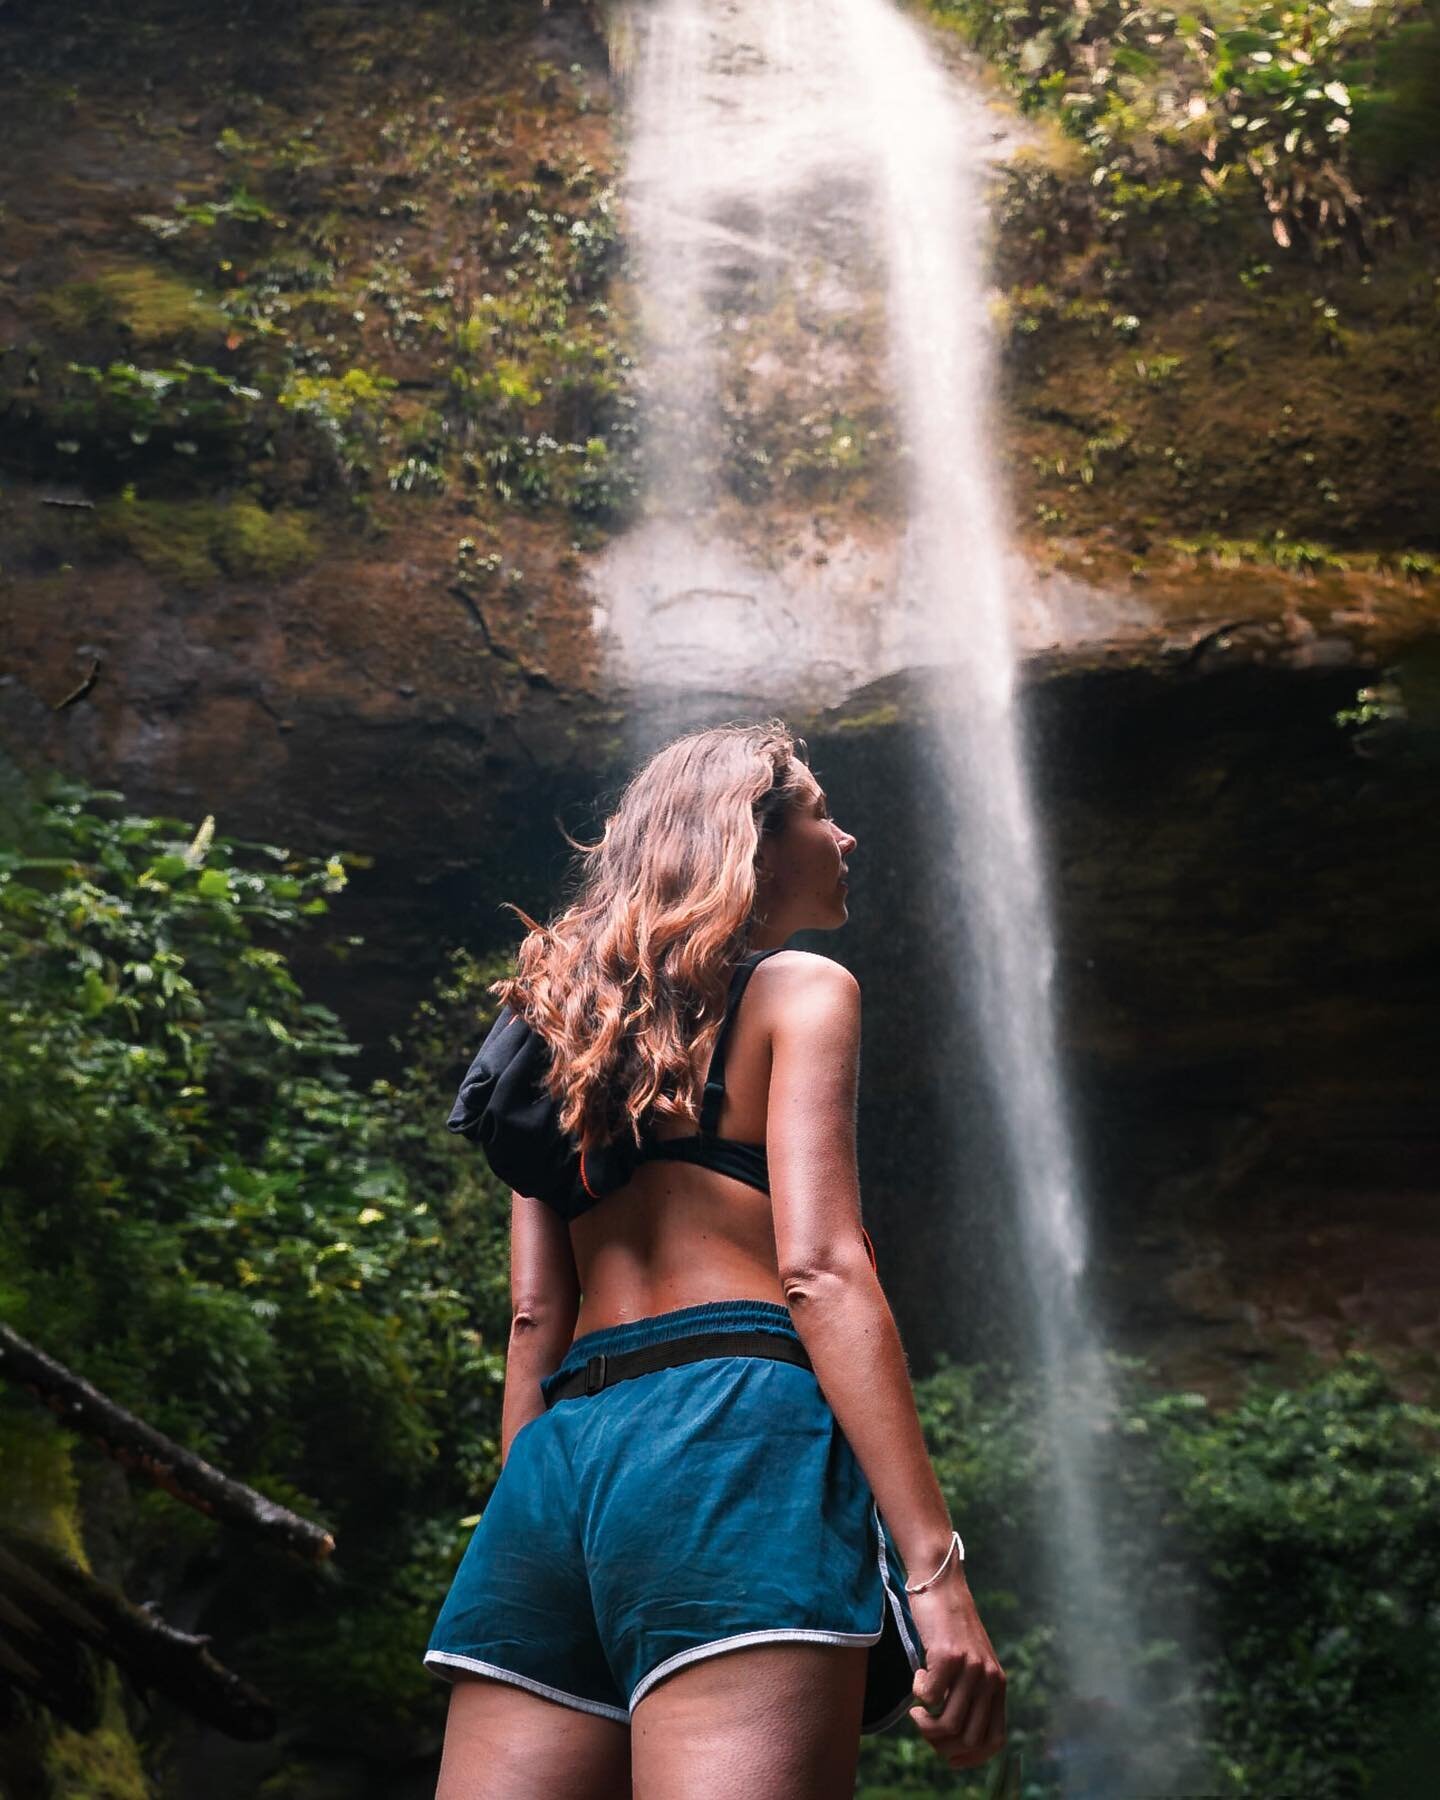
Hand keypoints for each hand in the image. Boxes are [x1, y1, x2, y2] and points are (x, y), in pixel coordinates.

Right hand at [905, 1573, 1006, 1770]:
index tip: (949, 1759)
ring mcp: (971, 1668)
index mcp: (998, 1684)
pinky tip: (918, 1672)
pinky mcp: (949, 1656)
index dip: (971, 1758)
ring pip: (947, 1725)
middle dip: (940, 1743)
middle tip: (923, 1724)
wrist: (940, 1582)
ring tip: (917, 1708)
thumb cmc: (948, 1626)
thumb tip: (952, 1737)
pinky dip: (917, 1691)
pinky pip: (928, 1697)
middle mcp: (989, 1679)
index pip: (994, 1741)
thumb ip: (969, 1694)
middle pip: (967, 1740)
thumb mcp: (969, 1663)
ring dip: (924, 1723)